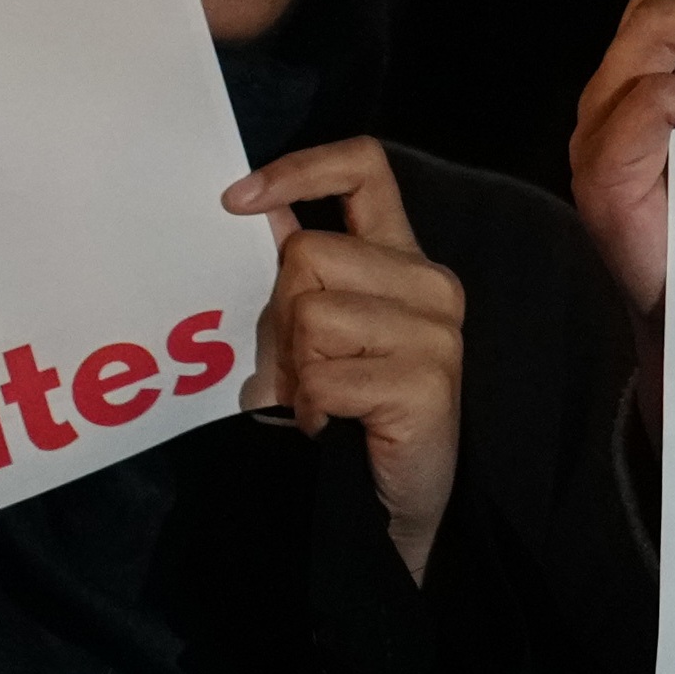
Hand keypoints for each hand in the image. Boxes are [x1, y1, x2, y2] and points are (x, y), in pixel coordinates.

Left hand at [227, 136, 468, 580]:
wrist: (394, 504)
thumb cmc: (352, 410)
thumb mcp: (322, 331)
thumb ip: (300, 271)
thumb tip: (253, 208)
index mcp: (404, 257)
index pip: (366, 169)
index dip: (300, 169)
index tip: (238, 200)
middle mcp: (430, 284)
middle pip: (307, 256)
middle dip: (281, 317)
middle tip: (300, 368)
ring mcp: (436, 333)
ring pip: (311, 316)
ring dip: (295, 368)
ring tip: (321, 399)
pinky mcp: (427, 383)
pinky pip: (323, 377)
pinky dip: (310, 408)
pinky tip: (332, 425)